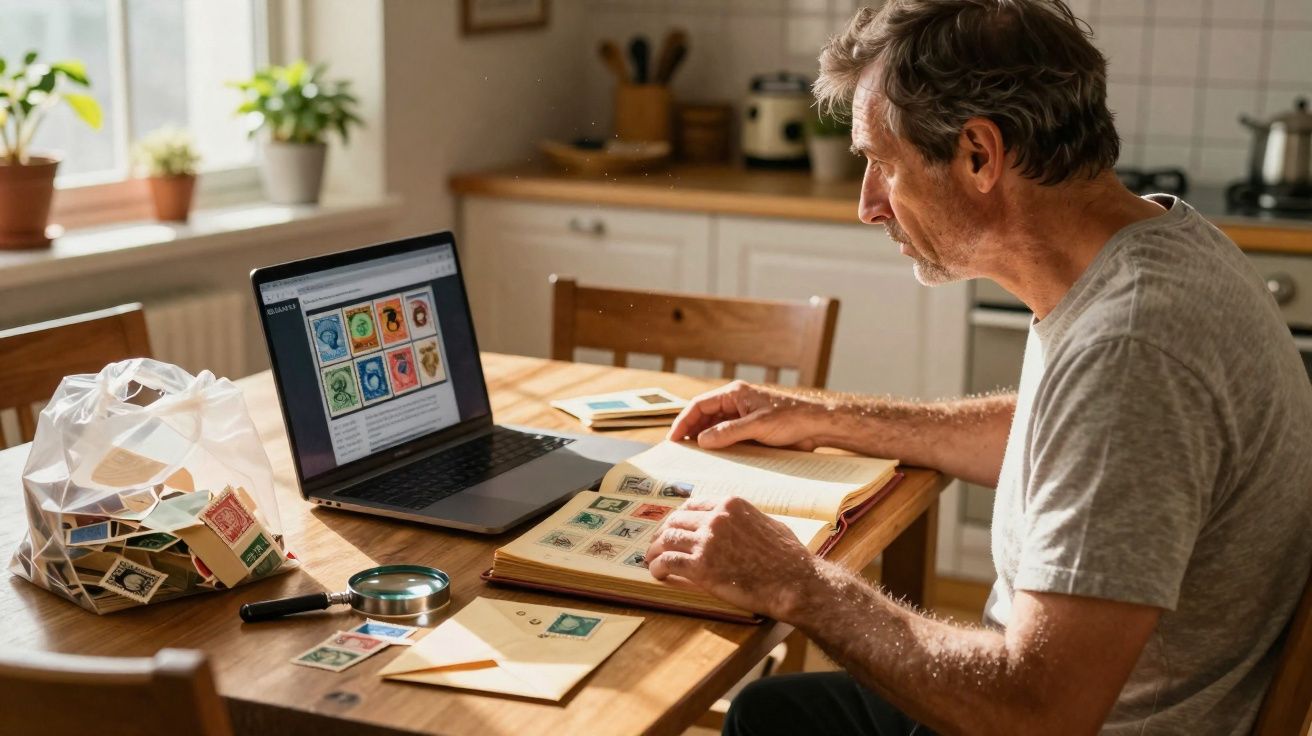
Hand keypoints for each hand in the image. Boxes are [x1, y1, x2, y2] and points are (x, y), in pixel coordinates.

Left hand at [645, 496, 818, 619]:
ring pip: (667, 539)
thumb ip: (747, 520)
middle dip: (663, 533)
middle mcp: (716, 518)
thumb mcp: (769, 524)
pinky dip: (658, 567)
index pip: (692, 506)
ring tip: (652, 560)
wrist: (794, 582)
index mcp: (731, 504)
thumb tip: (741, 523)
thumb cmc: (789, 557)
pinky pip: (668, 562)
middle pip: (676, 521)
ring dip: (655, 550)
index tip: (673, 528)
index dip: (678, 518)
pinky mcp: (701, 566)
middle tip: (658, 545)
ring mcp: (707, 541)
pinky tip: (657, 573)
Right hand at [666, 380, 829, 450]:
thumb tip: (701, 440)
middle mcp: (736, 404)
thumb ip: (729, 432)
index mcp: (734, 394)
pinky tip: (714, 459)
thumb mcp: (758, 425)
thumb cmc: (791, 418)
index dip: (683, 421)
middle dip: (690, 432)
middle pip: (704, 417)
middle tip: (679, 451)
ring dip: (704, 441)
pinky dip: (719, 447)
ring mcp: (743, 417)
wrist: (817, 426)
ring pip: (714, 429)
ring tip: (692, 457)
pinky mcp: (751, 431)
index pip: (699, 405)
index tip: (673, 438)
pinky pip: (728, 438)